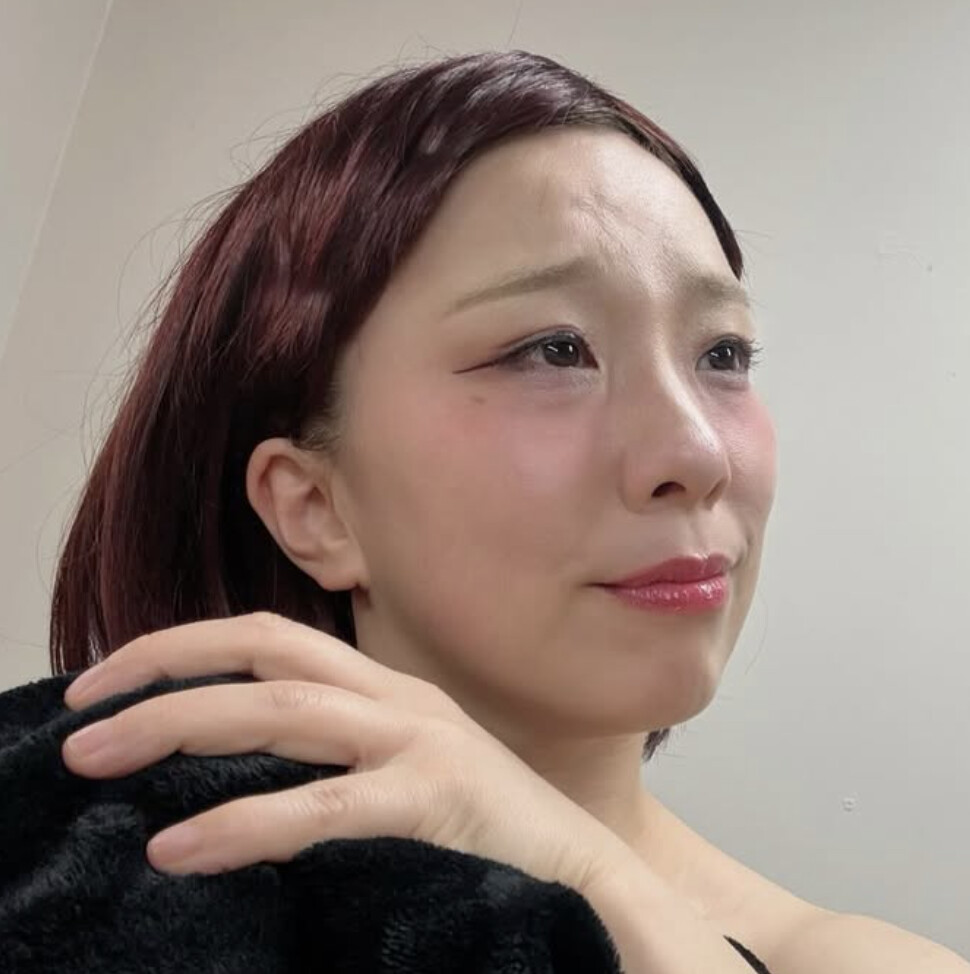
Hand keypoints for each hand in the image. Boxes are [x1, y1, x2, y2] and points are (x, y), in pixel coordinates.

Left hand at [61, 611, 630, 891]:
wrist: (592, 882)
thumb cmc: (489, 837)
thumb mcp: (403, 778)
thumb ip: (336, 759)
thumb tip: (237, 770)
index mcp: (387, 690)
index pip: (271, 637)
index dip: (186, 647)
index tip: (110, 680)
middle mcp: (400, 698)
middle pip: (266, 651)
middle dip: (165, 670)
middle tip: (81, 714)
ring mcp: (422, 741)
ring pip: (282, 708)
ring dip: (180, 725)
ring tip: (96, 758)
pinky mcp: (438, 799)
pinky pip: (324, 806)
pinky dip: (245, 823)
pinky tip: (182, 849)